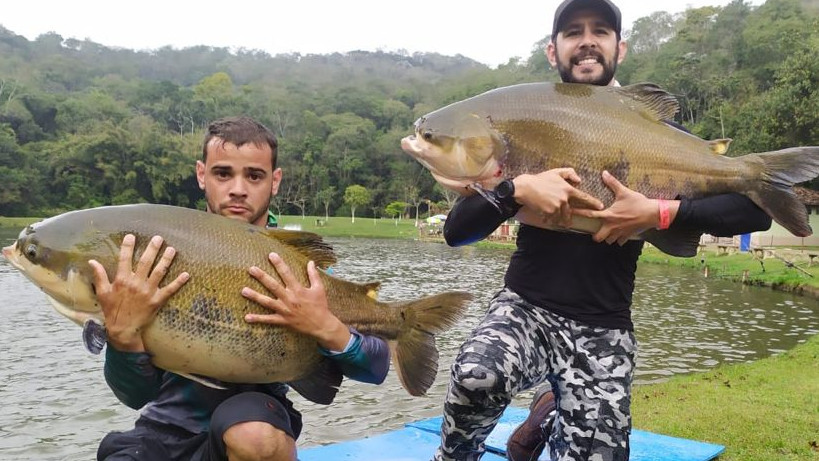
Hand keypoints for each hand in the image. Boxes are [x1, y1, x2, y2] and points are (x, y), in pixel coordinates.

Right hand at [89, 234, 189, 351]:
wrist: (123, 329)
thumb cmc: (112, 310)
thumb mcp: (102, 293)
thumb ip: (99, 276)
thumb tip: (92, 261)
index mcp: (122, 280)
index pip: (125, 259)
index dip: (128, 247)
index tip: (131, 236)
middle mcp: (136, 283)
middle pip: (146, 262)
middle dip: (153, 249)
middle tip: (159, 238)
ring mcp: (148, 291)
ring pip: (159, 272)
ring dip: (166, 260)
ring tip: (172, 249)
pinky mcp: (157, 300)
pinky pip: (170, 290)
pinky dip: (179, 282)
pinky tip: (186, 274)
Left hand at [243, 253, 350, 350]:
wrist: (321, 325)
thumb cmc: (320, 305)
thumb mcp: (319, 288)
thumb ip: (313, 275)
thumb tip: (310, 262)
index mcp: (298, 289)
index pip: (287, 274)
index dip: (279, 264)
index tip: (271, 255)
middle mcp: (289, 299)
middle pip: (273, 286)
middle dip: (262, 277)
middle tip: (251, 269)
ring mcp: (284, 310)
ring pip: (267, 302)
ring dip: (255, 296)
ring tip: (244, 290)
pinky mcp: (282, 320)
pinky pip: (268, 319)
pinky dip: (257, 319)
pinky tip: (246, 317)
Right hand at [515, 168, 603, 226]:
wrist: (525, 188)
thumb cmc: (540, 179)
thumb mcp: (556, 172)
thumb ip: (569, 173)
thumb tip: (579, 180)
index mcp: (568, 189)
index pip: (584, 197)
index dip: (593, 203)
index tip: (601, 207)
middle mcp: (564, 200)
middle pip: (571, 212)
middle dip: (570, 218)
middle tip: (570, 222)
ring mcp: (556, 207)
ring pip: (561, 217)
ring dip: (559, 220)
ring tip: (558, 222)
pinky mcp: (548, 213)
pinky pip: (552, 219)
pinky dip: (549, 220)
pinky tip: (545, 219)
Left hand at [572, 171, 661, 244]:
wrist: (653, 213)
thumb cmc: (638, 203)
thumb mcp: (624, 192)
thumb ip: (612, 183)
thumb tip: (604, 173)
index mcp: (608, 215)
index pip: (590, 215)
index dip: (579, 214)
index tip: (570, 213)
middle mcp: (612, 226)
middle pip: (598, 238)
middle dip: (596, 235)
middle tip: (596, 230)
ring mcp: (620, 233)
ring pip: (609, 241)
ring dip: (607, 237)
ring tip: (608, 231)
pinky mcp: (628, 236)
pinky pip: (620, 242)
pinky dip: (619, 239)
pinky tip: (620, 234)